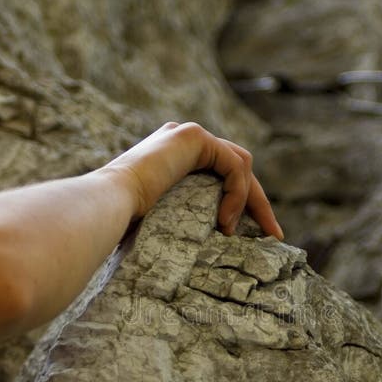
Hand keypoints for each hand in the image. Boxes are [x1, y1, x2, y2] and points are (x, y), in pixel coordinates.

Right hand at [102, 122, 283, 239]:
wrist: (107, 206)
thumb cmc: (123, 223)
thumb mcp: (160, 221)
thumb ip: (183, 218)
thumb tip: (202, 247)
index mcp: (172, 157)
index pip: (219, 173)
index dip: (241, 202)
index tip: (259, 236)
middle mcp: (181, 139)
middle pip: (237, 166)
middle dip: (258, 202)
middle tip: (274, 235)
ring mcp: (188, 133)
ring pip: (240, 164)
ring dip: (246, 200)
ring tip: (235, 232)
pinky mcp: (194, 136)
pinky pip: (233, 166)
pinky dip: (236, 194)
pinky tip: (226, 221)